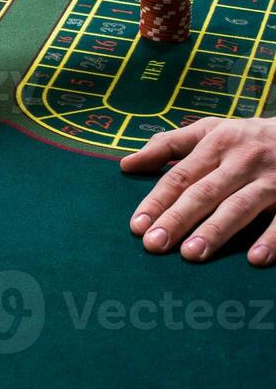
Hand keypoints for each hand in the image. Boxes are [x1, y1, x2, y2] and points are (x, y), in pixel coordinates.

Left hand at [121, 117, 275, 264]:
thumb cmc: (249, 137)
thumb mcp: (210, 130)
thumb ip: (168, 145)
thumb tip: (126, 164)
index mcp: (217, 145)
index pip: (180, 176)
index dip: (157, 201)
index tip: (136, 225)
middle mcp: (242, 161)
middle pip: (204, 193)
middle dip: (178, 218)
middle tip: (154, 244)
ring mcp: (272, 179)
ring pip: (239, 206)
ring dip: (215, 231)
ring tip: (191, 254)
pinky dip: (271, 238)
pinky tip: (254, 258)